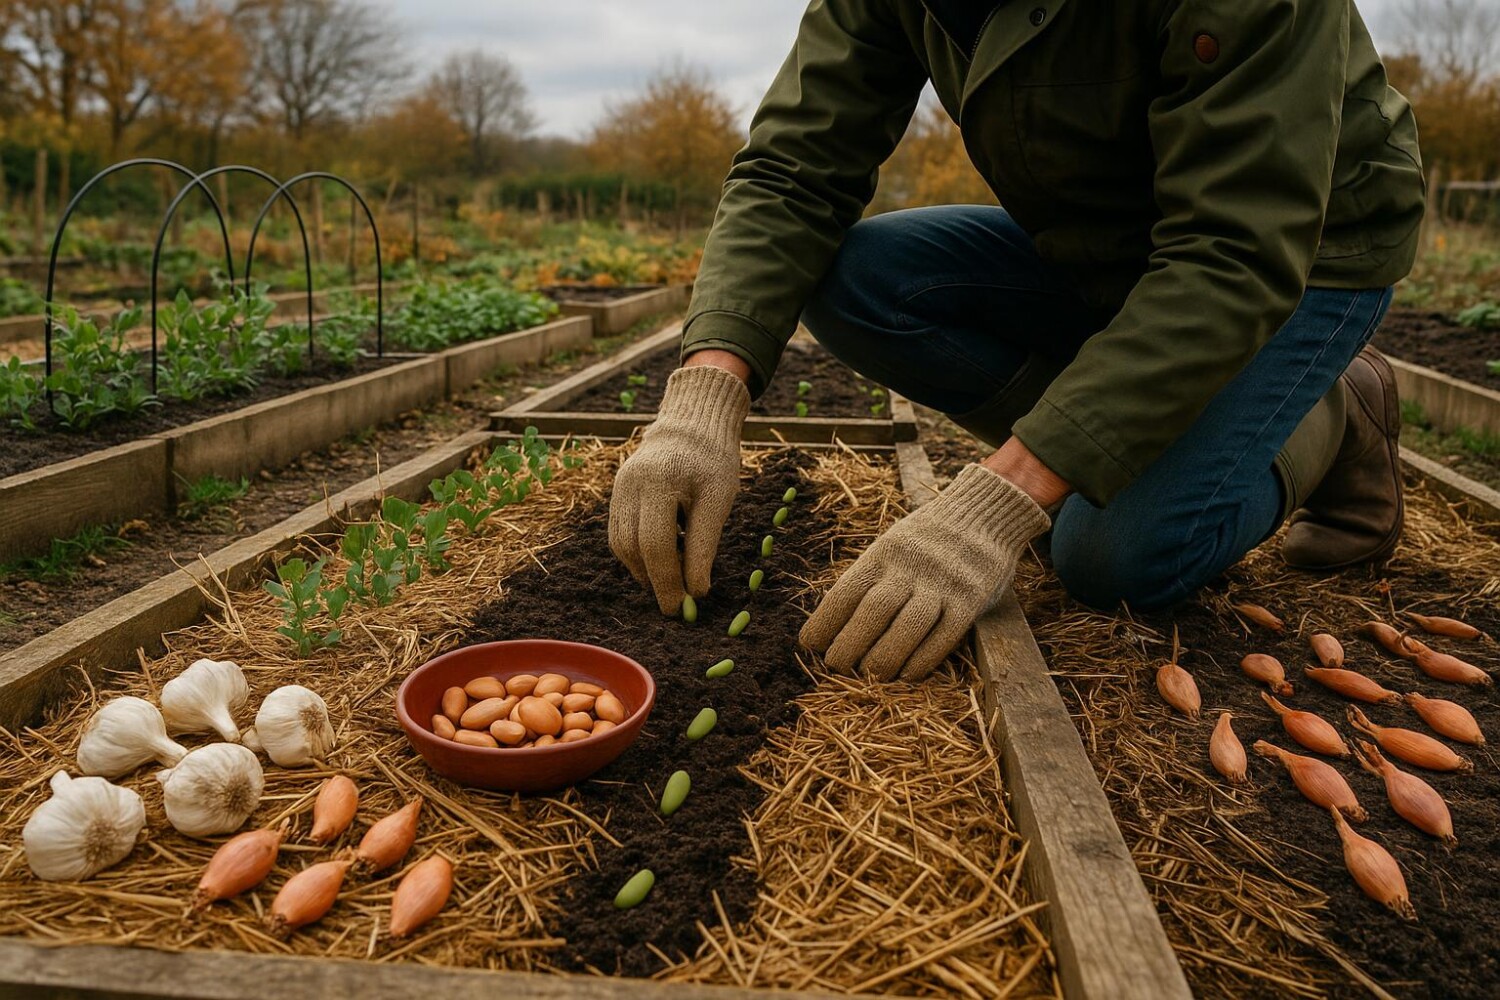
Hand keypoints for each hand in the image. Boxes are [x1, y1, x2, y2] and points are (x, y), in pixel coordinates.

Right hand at [609, 363, 750, 613]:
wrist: (691, 424)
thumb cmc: (713, 460)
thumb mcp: (718, 500)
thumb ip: (704, 546)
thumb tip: (697, 592)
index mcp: (657, 482)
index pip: (656, 544)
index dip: (668, 581)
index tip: (684, 607)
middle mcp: (628, 486)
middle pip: (633, 548)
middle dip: (655, 582)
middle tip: (678, 605)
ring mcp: (617, 490)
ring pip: (621, 546)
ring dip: (645, 570)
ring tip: (673, 579)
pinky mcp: (615, 495)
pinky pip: (620, 535)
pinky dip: (638, 555)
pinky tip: (662, 558)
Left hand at [800, 464, 1051, 679]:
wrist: (983, 514)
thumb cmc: (926, 540)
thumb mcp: (892, 545)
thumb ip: (871, 578)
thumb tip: (833, 624)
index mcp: (883, 553)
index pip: (846, 591)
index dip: (824, 622)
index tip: (809, 645)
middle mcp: (910, 567)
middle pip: (873, 611)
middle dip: (849, 645)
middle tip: (836, 667)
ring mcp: (942, 584)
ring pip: (908, 626)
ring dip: (884, 658)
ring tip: (870, 676)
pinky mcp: (971, 600)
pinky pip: (944, 636)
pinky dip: (923, 660)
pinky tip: (907, 675)